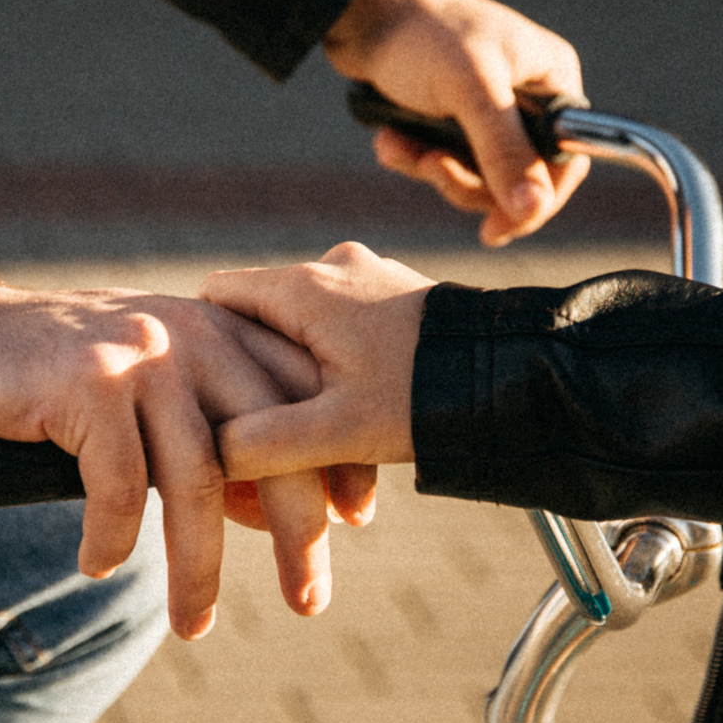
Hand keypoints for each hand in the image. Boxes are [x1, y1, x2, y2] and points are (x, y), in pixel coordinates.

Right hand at [0, 266, 338, 637]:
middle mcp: (192, 333)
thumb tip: (274, 515)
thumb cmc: (50, 379)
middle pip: (271, 444)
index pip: (304, 396)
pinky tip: (99, 566)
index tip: (356, 522)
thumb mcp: (147, 400)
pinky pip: (120, 485)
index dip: (336, 460)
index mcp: (218, 330)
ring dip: (199, 566)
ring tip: (195, 624)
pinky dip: (112, 539)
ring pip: (197, 479)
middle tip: (310, 600)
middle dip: (297, 531)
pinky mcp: (86, 383)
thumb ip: (209, 438)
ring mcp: (140, 355)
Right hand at [202, 244, 432, 479]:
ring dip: (307, 390)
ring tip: (319, 448)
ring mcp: (373, 279)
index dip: (200, 348)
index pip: (215, 296)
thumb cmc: (424, 398)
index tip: (204, 399)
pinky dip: (344, 378)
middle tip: (262, 440)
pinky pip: (349, 335)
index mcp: (305, 286)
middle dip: (260, 382)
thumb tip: (207, 454)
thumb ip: (263, 442)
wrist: (522, 376)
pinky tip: (359, 426)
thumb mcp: (336, 430)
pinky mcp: (403, 300)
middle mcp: (335, 268)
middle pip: (263, 321)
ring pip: (309, 334)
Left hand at [324, 0, 586, 246]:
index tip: (496, 229)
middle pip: (516, 177)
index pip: (565, 161)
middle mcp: (526, 95)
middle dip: (466, 181)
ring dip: (432, 170)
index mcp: (550, 78)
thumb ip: (504, 151)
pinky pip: (444, 161)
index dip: (535, 201)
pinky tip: (389, 140)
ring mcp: (488, 107)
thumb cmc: (421, 35)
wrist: (359, 12)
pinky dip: (415, 157)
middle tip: (430, 165)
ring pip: (475, 175)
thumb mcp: (469, 92)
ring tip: (397, 145)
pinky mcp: (450, 116)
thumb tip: (534, 209)